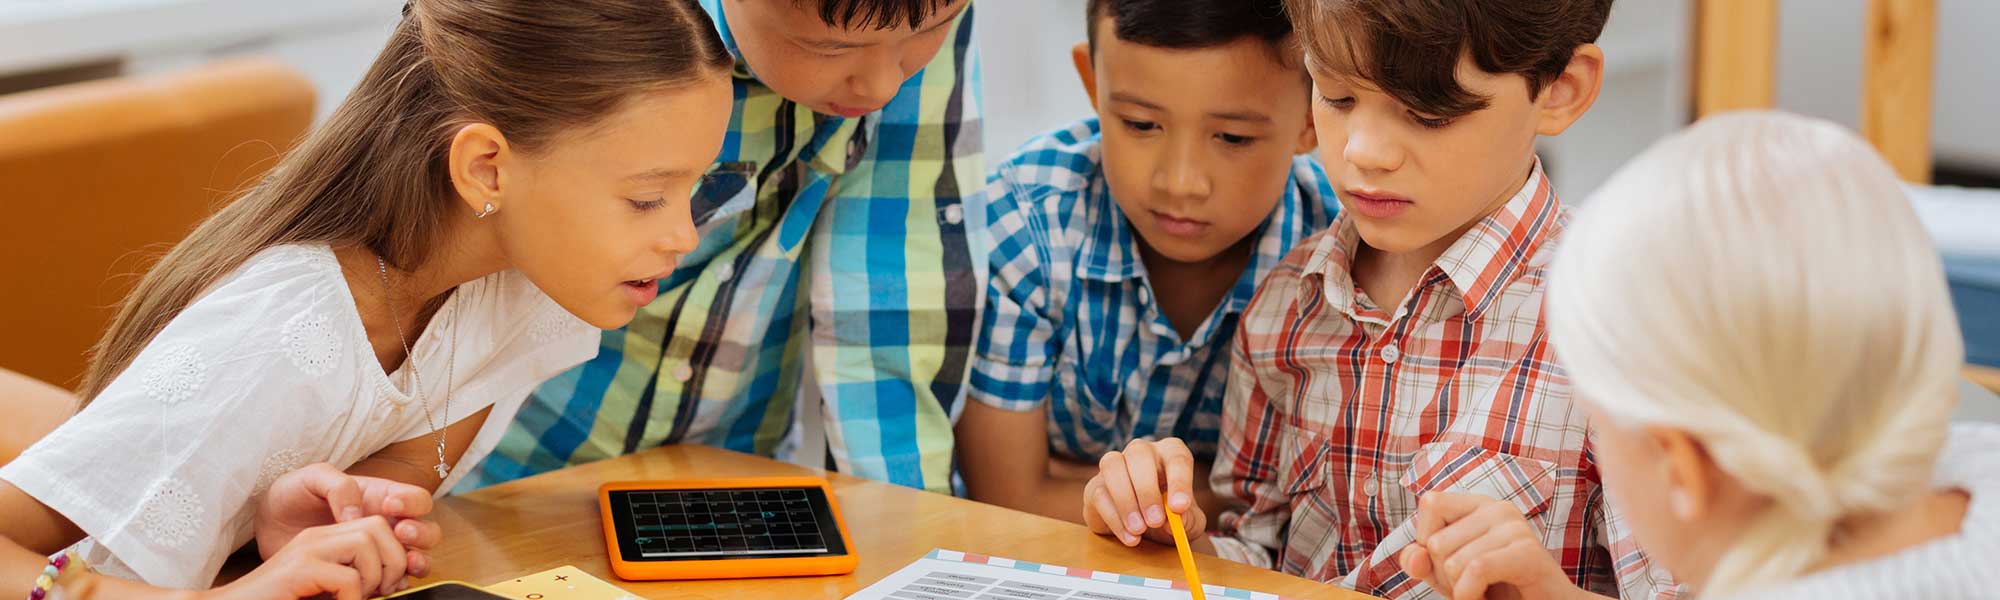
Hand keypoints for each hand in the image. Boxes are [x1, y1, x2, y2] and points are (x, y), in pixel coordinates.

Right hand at [202, 517, 410, 599]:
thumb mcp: (327, 589)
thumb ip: (356, 581)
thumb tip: (397, 584)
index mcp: (326, 538)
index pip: (378, 525)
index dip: (395, 552)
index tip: (390, 584)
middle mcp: (316, 536)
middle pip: (378, 527)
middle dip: (392, 560)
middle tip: (382, 591)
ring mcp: (306, 549)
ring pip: (365, 544)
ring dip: (373, 578)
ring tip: (358, 598)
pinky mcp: (297, 569)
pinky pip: (347, 576)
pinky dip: (352, 597)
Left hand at [255, 463, 441, 595]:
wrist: (268, 527)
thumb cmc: (292, 496)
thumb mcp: (311, 478)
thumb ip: (338, 486)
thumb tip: (357, 515)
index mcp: (381, 496)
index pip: (416, 498)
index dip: (411, 502)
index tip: (389, 506)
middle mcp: (388, 524)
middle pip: (427, 530)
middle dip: (421, 532)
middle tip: (400, 532)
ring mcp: (380, 550)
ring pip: (418, 557)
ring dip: (416, 560)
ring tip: (403, 562)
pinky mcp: (367, 573)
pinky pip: (396, 581)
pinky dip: (399, 583)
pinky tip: (385, 583)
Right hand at [1081, 438, 1205, 546]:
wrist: (1145, 531)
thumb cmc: (1170, 517)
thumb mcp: (1188, 522)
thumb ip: (1188, 519)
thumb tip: (1176, 517)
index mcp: (1170, 454)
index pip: (1177, 458)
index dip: (1179, 481)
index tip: (1179, 507)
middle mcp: (1141, 452)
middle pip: (1139, 454)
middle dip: (1147, 490)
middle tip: (1155, 521)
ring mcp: (1114, 465)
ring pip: (1112, 467)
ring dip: (1125, 500)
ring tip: (1139, 530)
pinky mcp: (1095, 486)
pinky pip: (1099, 494)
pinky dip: (1114, 518)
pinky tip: (1129, 536)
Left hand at [1398, 493, 1583, 599]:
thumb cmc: (1497, 591)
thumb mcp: (1448, 576)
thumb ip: (1424, 563)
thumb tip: (1415, 556)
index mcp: (1480, 505)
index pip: (1430, 504)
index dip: (1426, 542)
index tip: (1450, 564)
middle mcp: (1499, 508)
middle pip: (1436, 542)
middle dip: (1445, 577)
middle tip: (1474, 586)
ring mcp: (1516, 528)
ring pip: (1452, 561)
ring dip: (1460, 591)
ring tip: (1484, 593)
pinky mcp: (1529, 553)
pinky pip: (1477, 570)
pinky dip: (1470, 594)